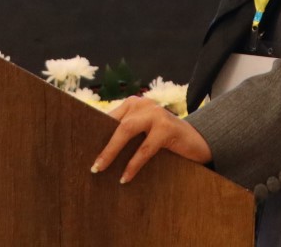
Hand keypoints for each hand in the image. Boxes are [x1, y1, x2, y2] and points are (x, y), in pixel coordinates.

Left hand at [90, 97, 211, 183]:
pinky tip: (125, 177)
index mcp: (135, 103)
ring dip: (111, 152)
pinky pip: (145, 148)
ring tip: (100, 169)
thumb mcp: (145, 133)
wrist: (199, 143)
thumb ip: (128, 134)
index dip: (95, 132)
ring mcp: (157, 114)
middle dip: (103, 145)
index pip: (110, 116)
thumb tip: (97, 152)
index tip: (81, 147)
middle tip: (93, 166)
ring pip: (127, 131)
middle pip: (117, 124)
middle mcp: (144, 103)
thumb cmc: (166, 141)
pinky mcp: (167, 128)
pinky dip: (133, 164)